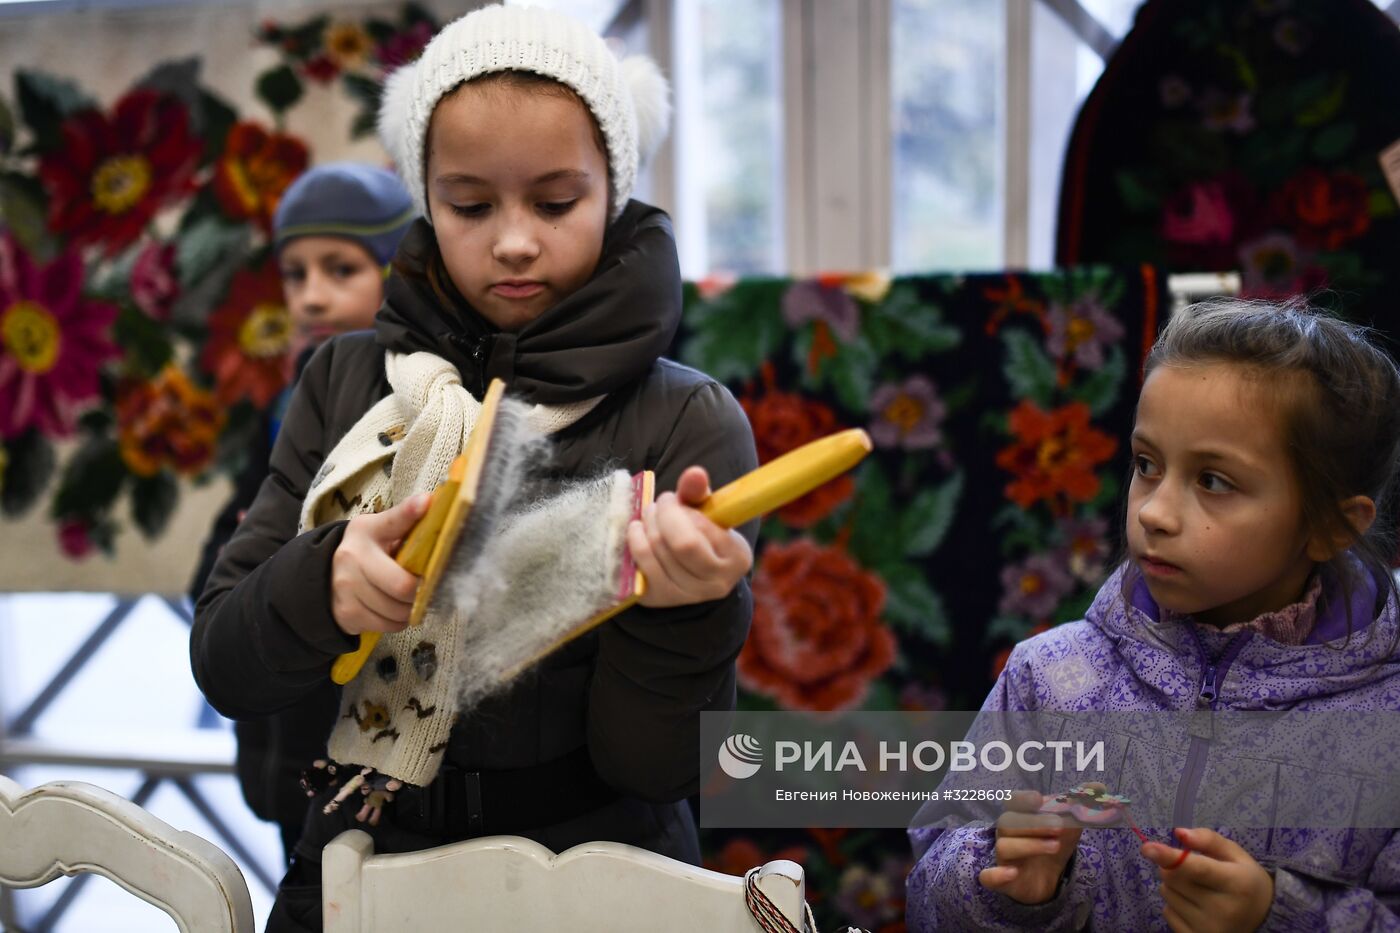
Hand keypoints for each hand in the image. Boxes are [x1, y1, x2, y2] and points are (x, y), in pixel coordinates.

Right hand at [330, 493, 428, 636]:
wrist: (327, 577)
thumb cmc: (368, 551)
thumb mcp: (382, 530)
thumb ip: (405, 520)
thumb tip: (430, 501)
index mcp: (367, 531)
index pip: (392, 521)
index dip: (409, 513)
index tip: (426, 502)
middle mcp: (352, 557)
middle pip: (402, 586)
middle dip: (419, 592)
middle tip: (424, 588)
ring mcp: (346, 588)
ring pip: (396, 611)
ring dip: (410, 609)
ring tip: (409, 600)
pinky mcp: (347, 613)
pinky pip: (387, 625)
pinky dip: (398, 622)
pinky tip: (394, 610)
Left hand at [628, 466, 752, 608]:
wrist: (692, 567)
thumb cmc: (701, 531)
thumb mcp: (706, 510)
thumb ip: (698, 491)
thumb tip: (694, 473)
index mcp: (736, 559)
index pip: (699, 533)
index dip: (676, 510)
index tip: (672, 499)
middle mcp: (715, 585)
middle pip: (677, 546)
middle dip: (660, 516)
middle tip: (657, 505)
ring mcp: (686, 597)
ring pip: (654, 555)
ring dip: (644, 526)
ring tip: (648, 516)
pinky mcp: (659, 600)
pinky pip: (640, 569)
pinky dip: (634, 544)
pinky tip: (637, 532)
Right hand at [978, 787, 1086, 903]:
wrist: (1046, 880)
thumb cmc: (1052, 843)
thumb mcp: (1069, 826)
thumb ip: (1081, 804)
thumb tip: (1098, 785)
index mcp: (1020, 817)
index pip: (1012, 802)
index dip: (1022, 799)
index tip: (1038, 799)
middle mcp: (1008, 834)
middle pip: (1008, 822)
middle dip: (1033, 823)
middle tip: (1059, 826)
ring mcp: (1004, 857)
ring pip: (1004, 846)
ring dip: (1030, 845)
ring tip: (1055, 847)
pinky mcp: (1002, 880)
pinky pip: (989, 877)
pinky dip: (996, 874)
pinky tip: (1012, 873)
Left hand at [1142, 828, 1272, 932]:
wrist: (1263, 916)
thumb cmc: (1244, 879)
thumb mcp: (1235, 854)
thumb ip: (1208, 839)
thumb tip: (1180, 833)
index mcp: (1235, 883)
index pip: (1197, 868)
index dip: (1169, 857)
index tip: (1147, 848)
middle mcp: (1223, 909)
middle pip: (1173, 878)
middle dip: (1172, 866)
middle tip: (1189, 868)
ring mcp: (1210, 929)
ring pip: (1167, 894)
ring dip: (1173, 886)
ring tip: (1196, 889)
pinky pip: (1167, 913)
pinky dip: (1174, 905)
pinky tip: (1194, 906)